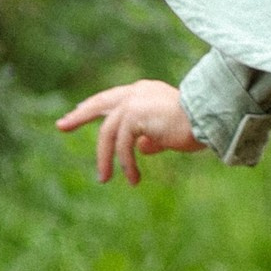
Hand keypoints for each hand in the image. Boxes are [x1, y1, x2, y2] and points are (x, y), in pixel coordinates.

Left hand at [56, 79, 201, 185]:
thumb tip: (141, 149)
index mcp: (146, 91)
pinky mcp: (135, 115)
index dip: (95, 106)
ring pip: (108, 132)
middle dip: (80, 115)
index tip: (78, 112)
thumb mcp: (169, 133)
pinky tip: (133, 178)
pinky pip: (122, 144)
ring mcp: (135, 101)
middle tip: (61, 125)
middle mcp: (138, 92)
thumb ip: (152, 137)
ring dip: (105, 158)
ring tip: (104, 179)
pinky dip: (125, 163)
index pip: (113, 98)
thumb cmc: (196, 127)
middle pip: (100, 103)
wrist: (209, 121)